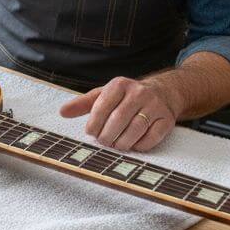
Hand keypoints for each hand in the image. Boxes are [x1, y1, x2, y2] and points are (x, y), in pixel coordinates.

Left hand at [59, 77, 176, 152]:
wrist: (163, 92)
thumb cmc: (127, 97)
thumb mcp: (105, 94)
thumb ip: (84, 104)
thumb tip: (63, 112)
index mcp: (120, 84)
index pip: (103, 105)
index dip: (94, 123)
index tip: (90, 133)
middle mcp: (139, 92)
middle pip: (119, 119)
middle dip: (107, 136)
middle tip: (103, 142)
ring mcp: (155, 106)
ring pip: (135, 129)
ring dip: (122, 143)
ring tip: (116, 145)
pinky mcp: (166, 120)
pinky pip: (151, 138)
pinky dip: (139, 145)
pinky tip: (133, 145)